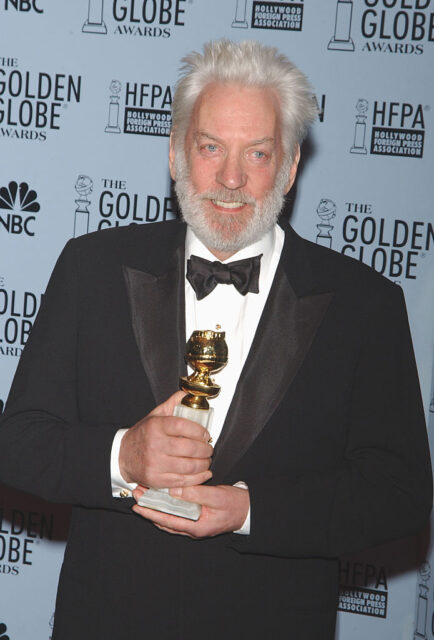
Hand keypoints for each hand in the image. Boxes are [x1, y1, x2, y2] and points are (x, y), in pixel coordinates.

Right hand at [119, 391, 213, 487]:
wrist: (122, 456)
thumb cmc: (143, 435)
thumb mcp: (154, 416)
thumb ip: (172, 404)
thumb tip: (187, 394)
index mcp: (155, 426)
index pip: (183, 426)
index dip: (199, 431)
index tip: (206, 434)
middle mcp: (154, 445)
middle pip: (189, 448)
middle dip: (205, 450)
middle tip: (209, 449)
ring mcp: (155, 464)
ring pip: (188, 466)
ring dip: (204, 464)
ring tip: (206, 460)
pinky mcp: (156, 480)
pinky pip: (182, 481)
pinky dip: (197, 478)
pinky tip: (203, 473)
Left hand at [132, 484, 249, 538]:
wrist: (249, 510)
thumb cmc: (235, 504)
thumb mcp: (216, 496)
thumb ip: (196, 493)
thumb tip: (174, 491)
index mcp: (196, 527)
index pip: (167, 521)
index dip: (151, 512)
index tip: (138, 505)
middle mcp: (193, 529)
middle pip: (165, 520)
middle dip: (149, 508)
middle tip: (137, 495)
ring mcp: (194, 525)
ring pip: (169, 518)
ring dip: (156, 507)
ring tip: (145, 495)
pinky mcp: (196, 518)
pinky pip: (177, 514)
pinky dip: (167, 507)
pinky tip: (161, 498)